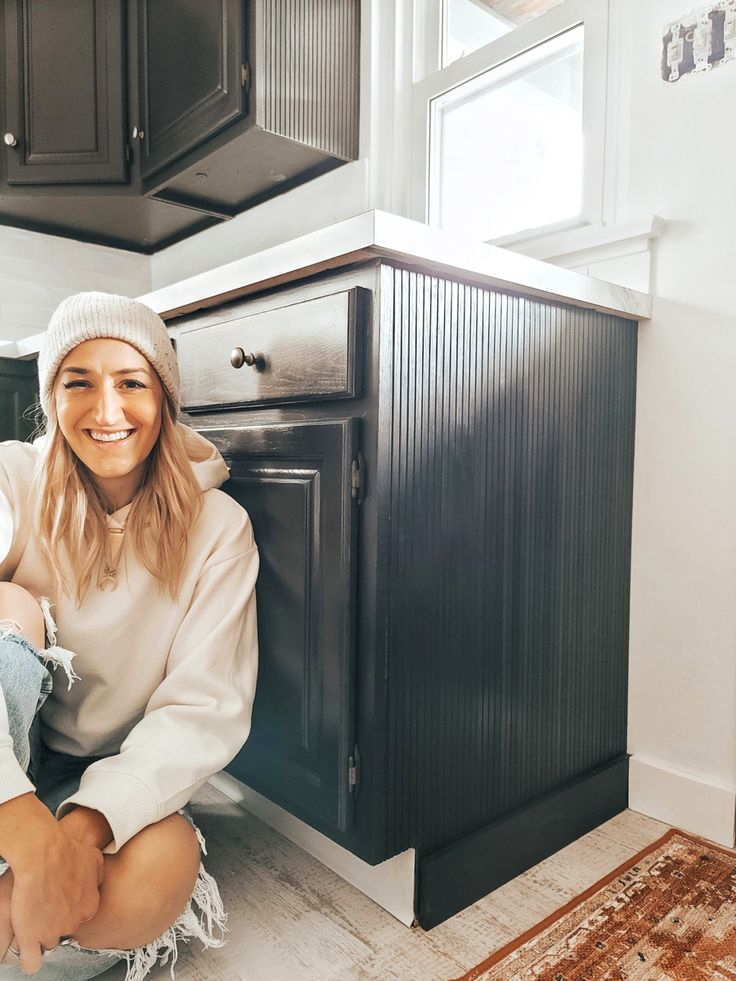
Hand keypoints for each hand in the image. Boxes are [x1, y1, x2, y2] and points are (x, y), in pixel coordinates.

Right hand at [0, 795, 103, 974]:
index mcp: (89, 906)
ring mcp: (54, 932)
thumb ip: (97, 874)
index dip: (70, 909)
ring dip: (43, 933)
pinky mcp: (32, 938)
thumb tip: (97, 880)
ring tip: (34, 919)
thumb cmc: (66, 852)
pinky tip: (27, 947)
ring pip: (49, 942)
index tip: (62, 902)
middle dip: (57, 920)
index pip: (82, 916)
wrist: (43, 854)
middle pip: (66, 929)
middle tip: (47, 907)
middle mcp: (75, 922)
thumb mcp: (94, 858)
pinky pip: (32, 962)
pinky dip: (29, 957)